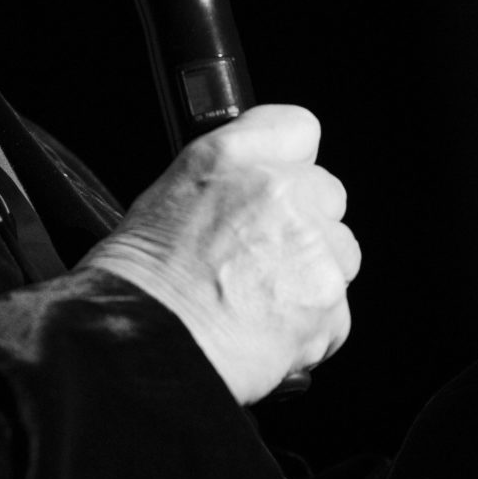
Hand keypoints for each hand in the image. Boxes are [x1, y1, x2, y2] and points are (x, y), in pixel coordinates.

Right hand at [78, 104, 360, 405]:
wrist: (142, 350)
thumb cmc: (137, 288)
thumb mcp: (165, 201)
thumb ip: (225, 184)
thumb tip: (252, 194)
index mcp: (228, 157)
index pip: (296, 128)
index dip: (291, 160)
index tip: (284, 181)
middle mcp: (276, 191)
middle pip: (327, 195)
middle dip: (305, 227)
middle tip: (261, 261)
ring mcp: (309, 245)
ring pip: (340, 255)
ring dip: (311, 279)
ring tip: (259, 305)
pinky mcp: (327, 298)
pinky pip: (338, 314)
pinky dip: (311, 331)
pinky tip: (266, 336)